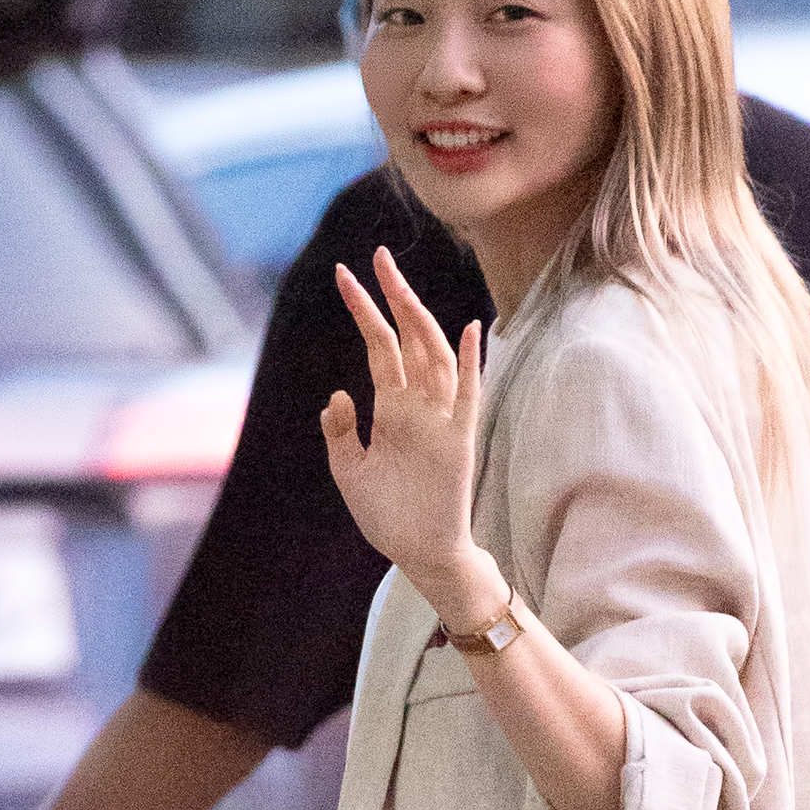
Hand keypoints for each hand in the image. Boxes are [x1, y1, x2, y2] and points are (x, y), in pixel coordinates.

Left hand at [320, 248, 497, 620]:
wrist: (419, 555)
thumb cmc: (388, 518)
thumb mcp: (350, 473)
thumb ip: (341, 434)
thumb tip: (338, 394)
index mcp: (391, 410)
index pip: (379, 347)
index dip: (364, 311)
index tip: (345, 275)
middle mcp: (417, 407)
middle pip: (409, 338)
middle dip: (393, 296)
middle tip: (377, 255)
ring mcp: (440, 420)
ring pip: (435, 356)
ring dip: (420, 317)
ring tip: (400, 282)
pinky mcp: (460, 441)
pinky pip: (469, 396)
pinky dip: (472, 364)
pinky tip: (470, 330)